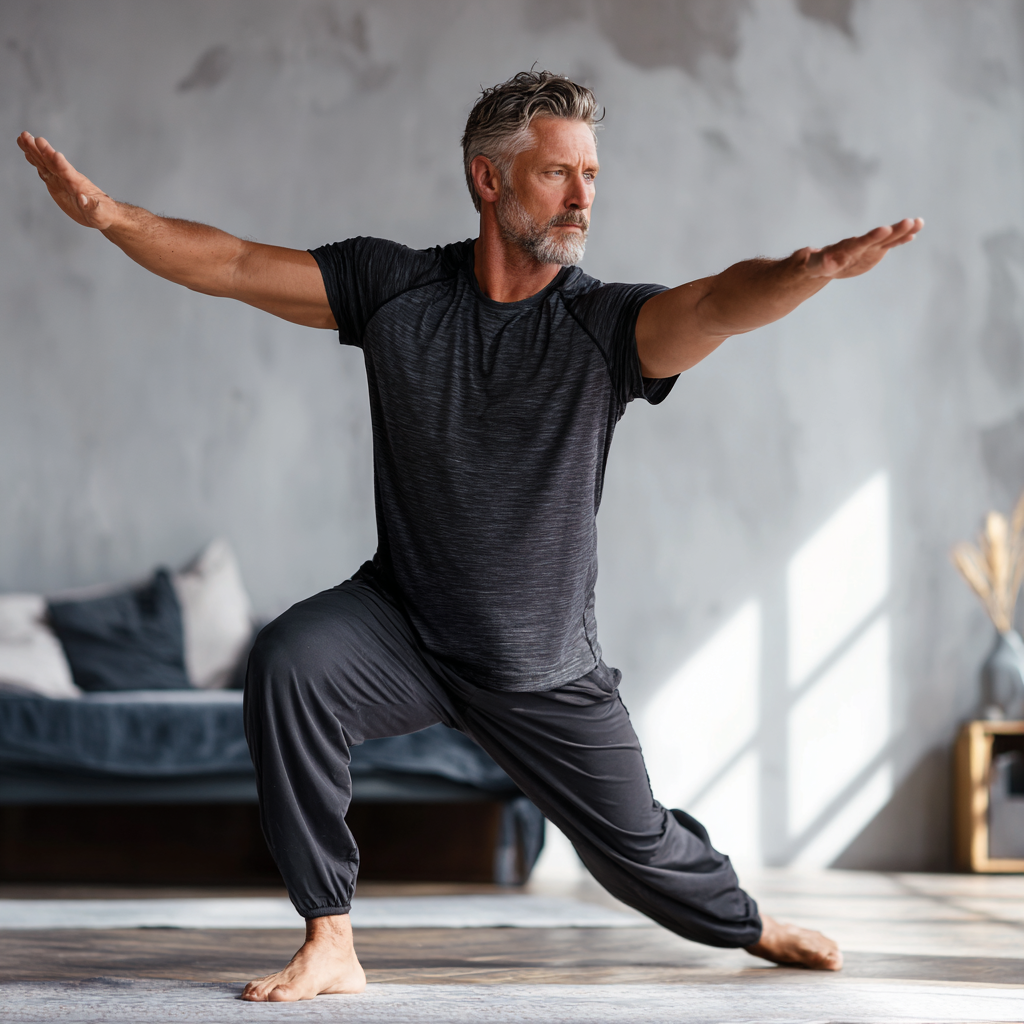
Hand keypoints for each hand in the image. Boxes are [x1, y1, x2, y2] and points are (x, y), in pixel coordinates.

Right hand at [17, 131, 117, 229]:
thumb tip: (83, 199)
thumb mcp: (99, 213)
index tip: (52, 152)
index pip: (67, 172)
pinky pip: (44, 171)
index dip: (60, 163)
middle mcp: (68, 178)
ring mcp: (61, 180)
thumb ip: (92, 206)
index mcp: (78, 185)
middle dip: (41, 150)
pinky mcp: (56, 184)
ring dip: (34, 151)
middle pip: (53, 163)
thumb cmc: (103, 213)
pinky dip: (35, 162)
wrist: (103, 211)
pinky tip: (27, 154)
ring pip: (45, 163)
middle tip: (28, 136)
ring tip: (22, 137)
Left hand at [800, 217, 923, 279]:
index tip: (885, 229)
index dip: (873, 237)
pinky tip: (914, 234)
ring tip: (918, 222)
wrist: (825, 262)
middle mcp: (862, 244)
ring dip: (903, 231)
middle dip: (894, 230)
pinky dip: (901, 239)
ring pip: (889, 238)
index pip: (862, 241)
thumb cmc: (818, 264)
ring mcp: (870, 247)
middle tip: (910, 221)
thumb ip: (824, 263)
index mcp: (848, 248)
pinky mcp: (875, 251)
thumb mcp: (818, 266)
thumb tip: (826, 261)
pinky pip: (890, 244)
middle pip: (880, 237)